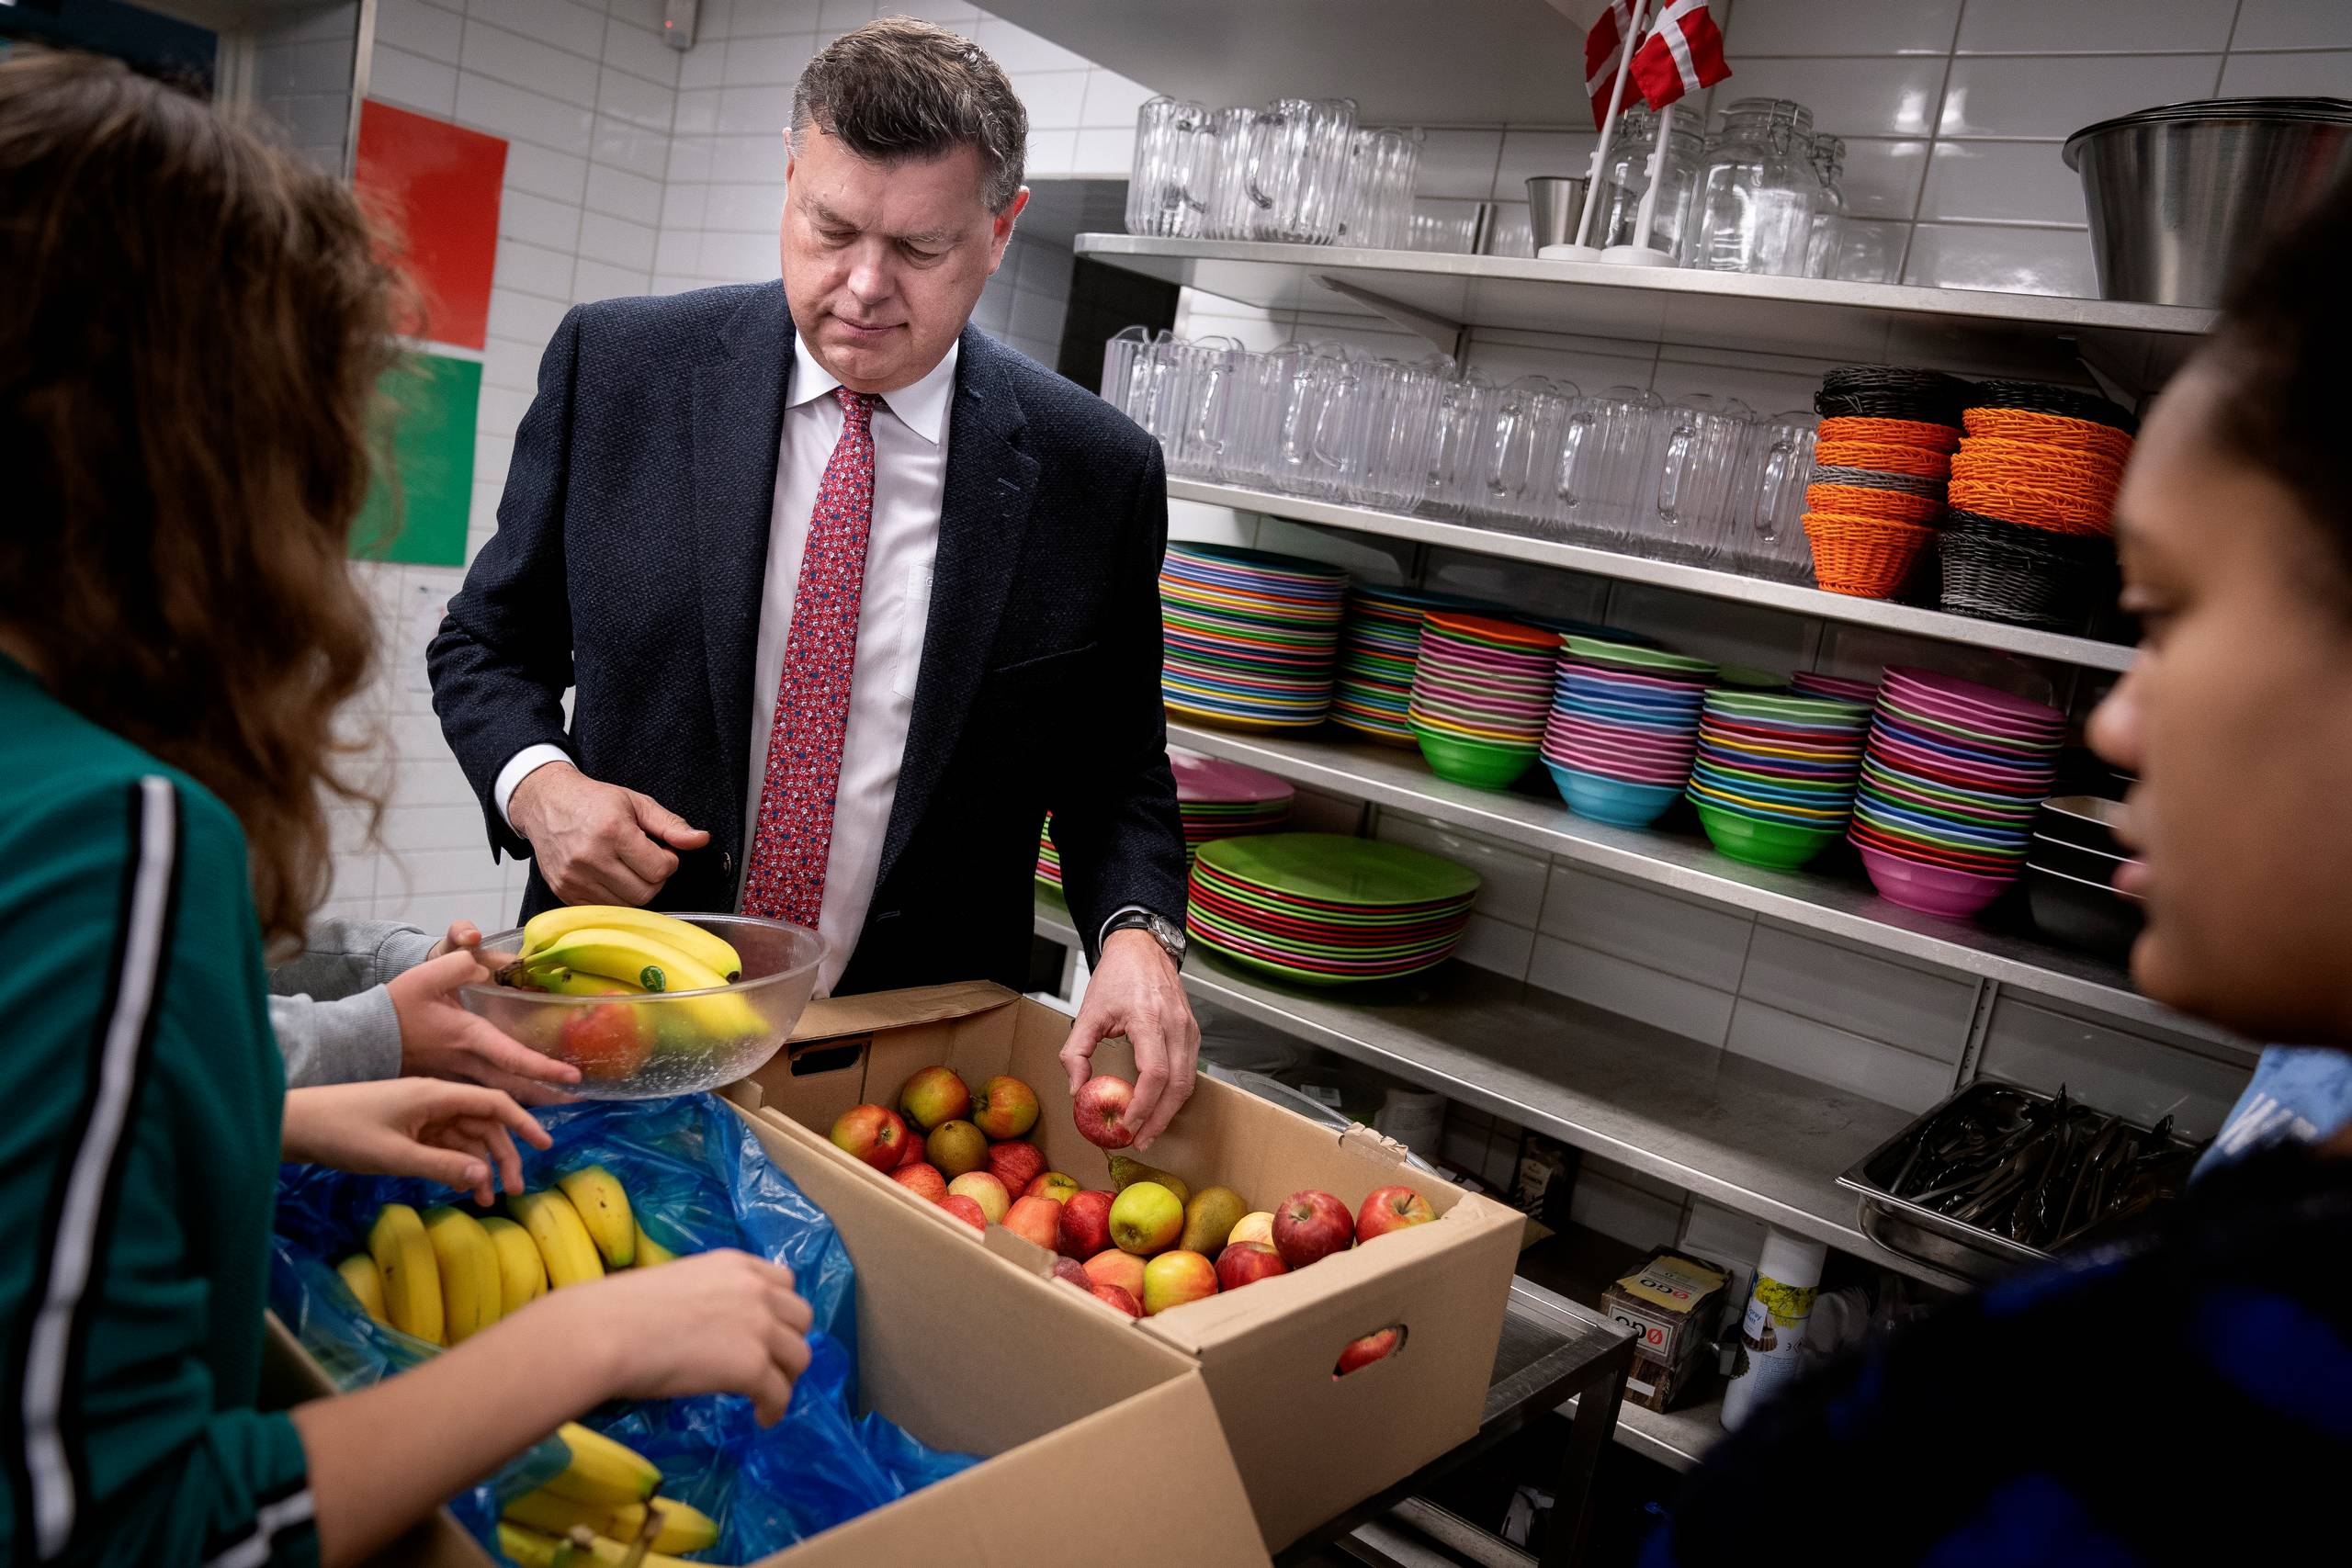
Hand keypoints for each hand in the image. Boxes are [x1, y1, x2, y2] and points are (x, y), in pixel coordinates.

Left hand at [282, 1080, 552, 1206]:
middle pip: (484, 1124)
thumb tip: (486, 1179)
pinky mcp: (408, 1128)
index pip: (493, 1103)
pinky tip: (462, 1188)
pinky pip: (444, 1145)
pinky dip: (457, 1166)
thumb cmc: (344, 1133)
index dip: (523, 1123)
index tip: (545, 1146)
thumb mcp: (395, 1155)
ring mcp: (422, 1115)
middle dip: (504, 1156)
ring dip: (480, 1166)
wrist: (296, 1124)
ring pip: (465, 1138)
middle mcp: (435, 1100)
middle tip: (515, 1190)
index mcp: (436, 1095)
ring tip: (488, 1200)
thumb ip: (443, 1166)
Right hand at [389, 931, 580, 1101]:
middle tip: (579, 1100)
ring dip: (528, 1104)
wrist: (360, 1037)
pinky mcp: (445, 1084)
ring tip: (558, 1105)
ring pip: (497, 1098)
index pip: (512, 1057)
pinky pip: (479, 1101)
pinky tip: (518, 1107)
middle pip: (514, 1088)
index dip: (544, 1069)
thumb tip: (485, 962)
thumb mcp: (426, 975)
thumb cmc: (395, 1006)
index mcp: (467, 1038)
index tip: (573, 1077)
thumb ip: (460, 962)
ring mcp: (454, 1079)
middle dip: (547, 1095)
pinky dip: (502, 1105)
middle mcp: (465, 1064)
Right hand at [510, 762, 709, 906]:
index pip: (659, 870)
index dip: (668, 861)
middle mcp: (590, 857)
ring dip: (635, 889)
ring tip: (626, 866)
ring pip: (626, 905)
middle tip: (645, 859)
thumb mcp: (636, 803)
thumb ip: (671, 824)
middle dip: (654, 878)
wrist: (546, 803)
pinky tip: (610, 876)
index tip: (661, 850)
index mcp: (612, 831)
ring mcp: (574, 878)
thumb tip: (701, 840)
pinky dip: (614, 897)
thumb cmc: (593, 801)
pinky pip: (604, 909)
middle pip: (645, 892)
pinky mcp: (564, 892)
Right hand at [543, 1251, 814, 1424]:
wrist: (608, 1333)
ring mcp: (759, 1327)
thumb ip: (708, 1298)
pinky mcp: (752, 1366)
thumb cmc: (621, 1311)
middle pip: (800, 1318)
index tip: (769, 1330)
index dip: (780, 1310)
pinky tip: (762, 1419)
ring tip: (766, 1396)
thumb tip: (707, 1327)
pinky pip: (780, 1393)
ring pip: (799, 1356)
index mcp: (735, 1264)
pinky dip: (775, 1409)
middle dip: (789, 1342)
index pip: (783, 1281)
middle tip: (770, 1365)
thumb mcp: (678, 1286)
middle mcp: (756, 1289)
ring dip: (786, 1377)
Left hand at [1059, 929, 1198, 1150]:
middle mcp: (1175, 1025)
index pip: (1154, 1073)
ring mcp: (1189, 1029)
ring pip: (1188, 1081)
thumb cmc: (1116, 977)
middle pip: (1177, 1085)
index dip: (1144, 1104)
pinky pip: (1189, 1071)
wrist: (1142, 948)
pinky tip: (1160, 1107)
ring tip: (1150, 1131)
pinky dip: (1176, 1094)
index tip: (1128, 1124)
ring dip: (1170, 1111)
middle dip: (1159, 1118)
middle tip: (1140, 1140)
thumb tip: (1077, 1090)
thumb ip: (1075, 1052)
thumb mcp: (1087, 1012)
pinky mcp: (1193, 1032)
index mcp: (1148, 1018)